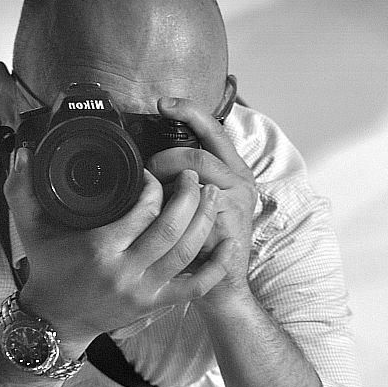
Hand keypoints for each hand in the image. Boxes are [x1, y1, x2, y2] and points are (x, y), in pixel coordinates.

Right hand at [3, 146, 232, 345]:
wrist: (55, 320)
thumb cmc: (47, 268)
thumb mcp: (30, 227)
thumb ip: (22, 187)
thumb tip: (22, 150)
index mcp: (99, 248)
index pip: (141, 210)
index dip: (154, 185)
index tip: (152, 172)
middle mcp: (125, 270)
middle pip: (171, 228)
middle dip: (188, 196)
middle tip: (192, 174)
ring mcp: (144, 290)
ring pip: (187, 252)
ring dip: (204, 220)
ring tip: (210, 194)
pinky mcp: (156, 304)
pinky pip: (195, 286)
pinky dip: (215, 266)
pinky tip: (228, 243)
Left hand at [148, 97, 257, 302]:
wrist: (223, 283)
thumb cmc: (204, 241)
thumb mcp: (198, 201)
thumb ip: (184, 178)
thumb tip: (150, 160)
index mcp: (234, 169)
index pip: (213, 129)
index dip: (189, 111)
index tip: (163, 104)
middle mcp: (240, 181)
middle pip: (197, 154)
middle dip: (165, 159)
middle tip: (147, 174)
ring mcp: (237, 202)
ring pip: (195, 176)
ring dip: (166, 182)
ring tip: (152, 194)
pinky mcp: (229, 224)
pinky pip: (193, 207)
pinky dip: (172, 208)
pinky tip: (160, 215)